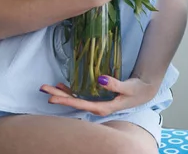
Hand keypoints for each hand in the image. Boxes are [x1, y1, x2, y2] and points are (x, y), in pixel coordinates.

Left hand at [39, 75, 158, 116]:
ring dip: (61, 93)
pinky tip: (62, 85)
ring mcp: (96, 101)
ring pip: (75, 98)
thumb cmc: (137, 90)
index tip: (51, 97)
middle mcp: (97, 106)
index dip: (65, 100)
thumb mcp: (128, 88)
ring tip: (47, 88)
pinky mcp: (98, 96)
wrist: (145, 90)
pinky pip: (80, 94)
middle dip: (57, 95)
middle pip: (73, 102)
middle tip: (42, 89)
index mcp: (103, 107)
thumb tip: (100, 80)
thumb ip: (115, 85)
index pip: (80, 104)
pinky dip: (70, 90)